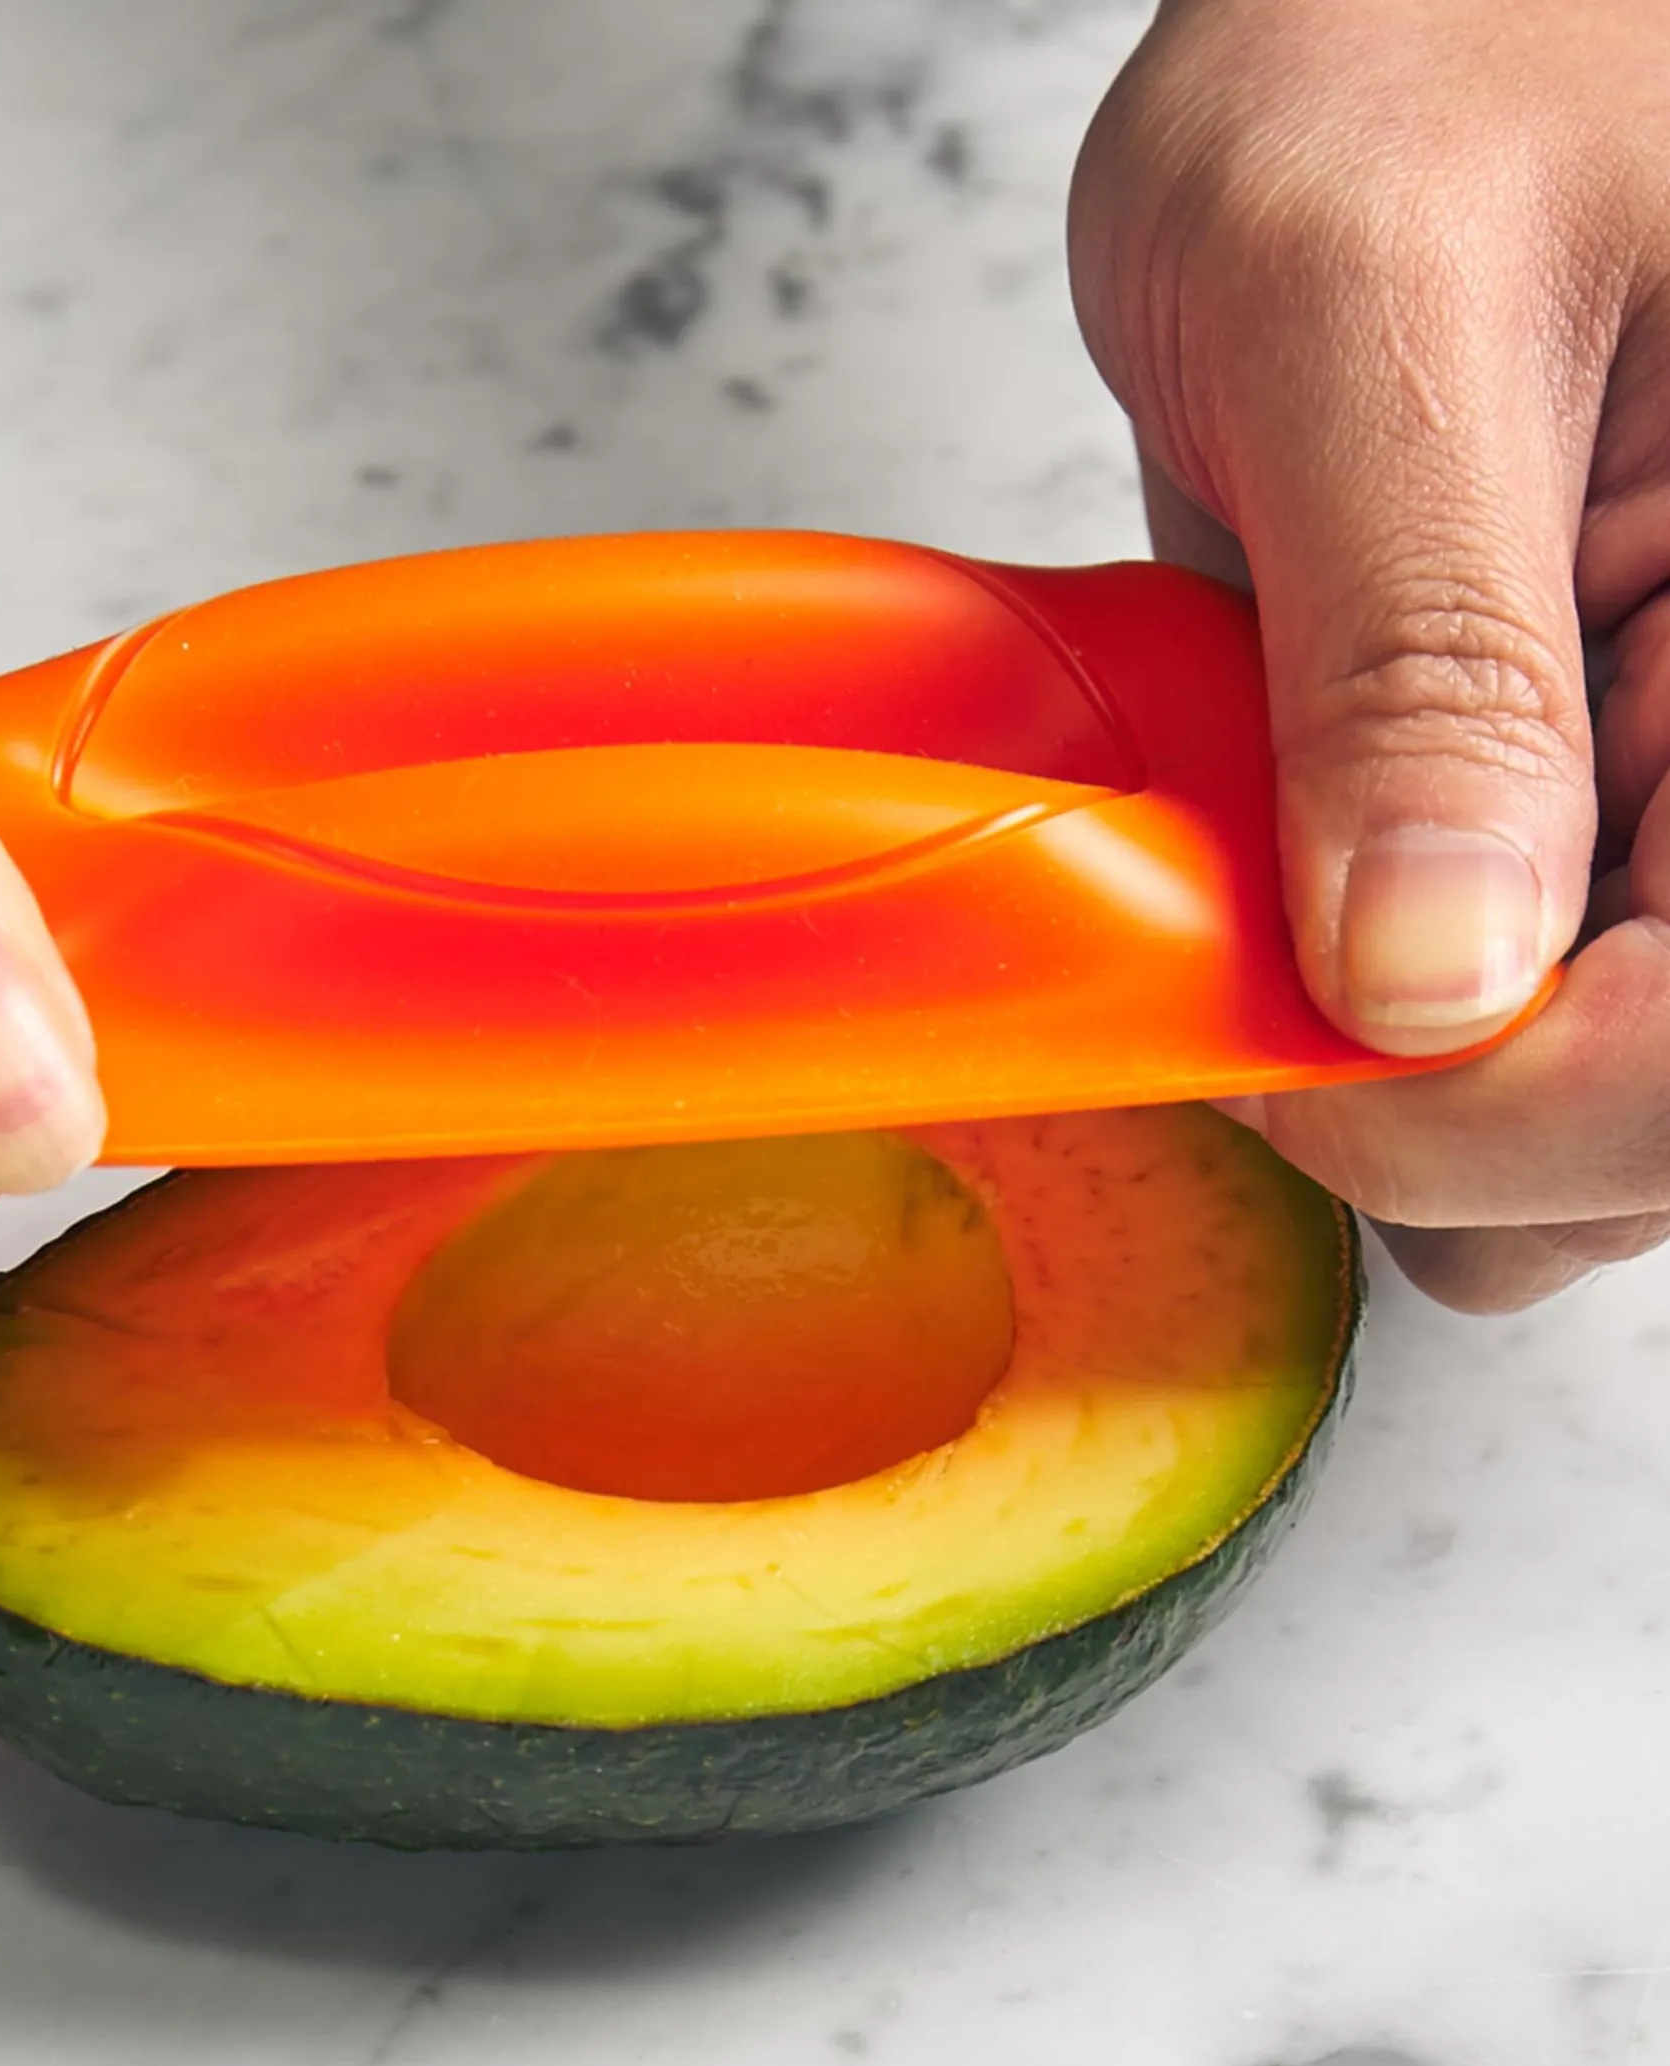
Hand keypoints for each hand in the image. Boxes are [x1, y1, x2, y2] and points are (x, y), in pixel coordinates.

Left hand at [1071, 0, 1669, 1309]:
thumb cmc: (1434, 29)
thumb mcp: (1372, 309)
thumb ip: (1416, 654)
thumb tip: (1427, 983)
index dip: (1504, 1126)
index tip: (1300, 1080)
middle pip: (1662, 1109)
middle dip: (1463, 1129)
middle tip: (1262, 1021)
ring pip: (1598, 1078)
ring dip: (1418, 1071)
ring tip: (1276, 903)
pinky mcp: (1608, 765)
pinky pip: (1519, 972)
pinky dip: (1383, 989)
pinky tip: (1300, 867)